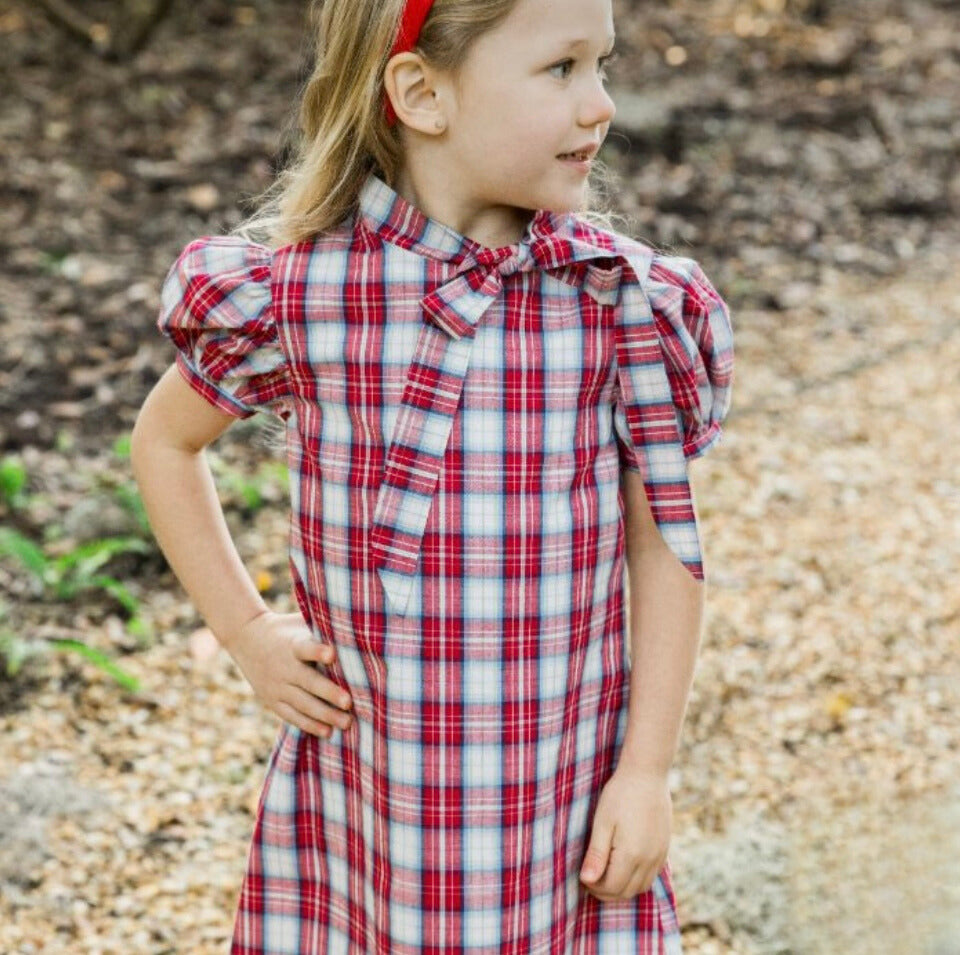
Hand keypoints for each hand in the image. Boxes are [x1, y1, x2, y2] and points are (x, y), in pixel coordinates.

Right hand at [222, 610, 353, 737]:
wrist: (246, 637)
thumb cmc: (287, 629)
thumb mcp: (300, 621)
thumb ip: (323, 627)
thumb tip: (355, 625)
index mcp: (292, 644)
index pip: (305, 648)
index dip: (318, 651)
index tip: (332, 654)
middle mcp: (284, 666)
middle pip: (307, 681)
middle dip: (328, 693)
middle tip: (349, 703)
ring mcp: (277, 686)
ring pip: (302, 703)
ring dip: (324, 714)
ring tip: (346, 723)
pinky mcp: (272, 700)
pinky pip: (291, 715)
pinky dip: (309, 724)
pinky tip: (327, 732)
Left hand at [579, 766, 671, 901]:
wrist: (647, 774)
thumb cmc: (620, 794)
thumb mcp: (602, 822)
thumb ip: (596, 854)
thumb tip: (587, 880)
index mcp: (632, 854)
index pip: (612, 888)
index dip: (595, 888)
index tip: (582, 878)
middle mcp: (649, 860)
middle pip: (627, 892)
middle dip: (607, 892)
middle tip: (591, 880)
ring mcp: (660, 855)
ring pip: (642, 887)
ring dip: (623, 888)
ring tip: (605, 874)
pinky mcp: (665, 848)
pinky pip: (652, 875)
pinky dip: (637, 879)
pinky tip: (624, 866)